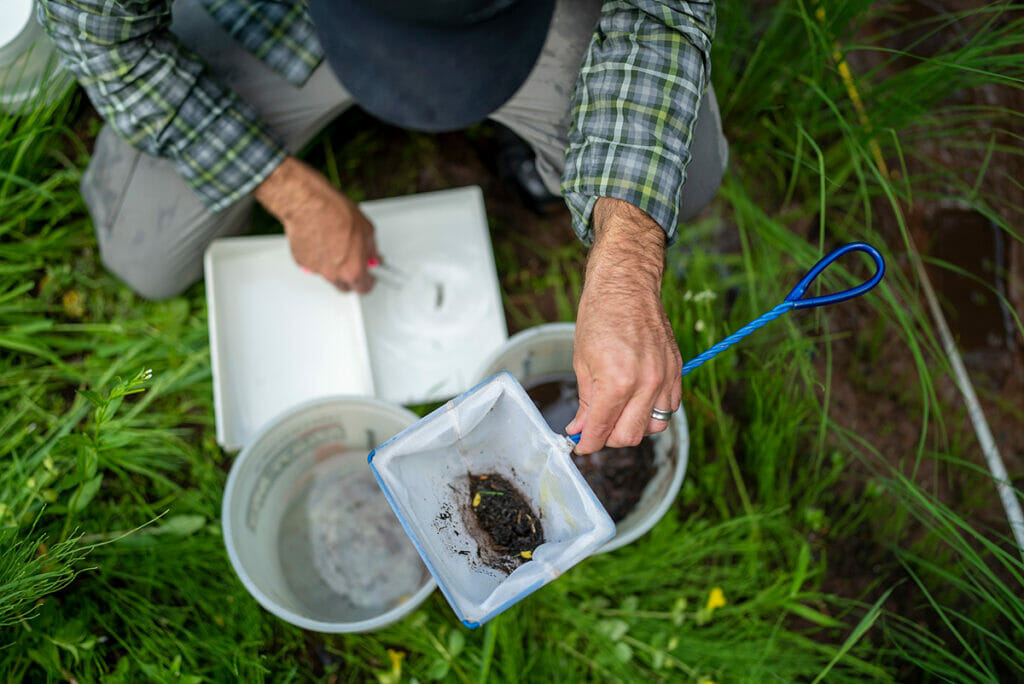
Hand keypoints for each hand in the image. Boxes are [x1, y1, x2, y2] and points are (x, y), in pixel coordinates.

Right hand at [254, 156, 379, 292]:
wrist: (309, 204)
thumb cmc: (335, 213)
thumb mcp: (366, 230)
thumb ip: (371, 250)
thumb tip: (374, 258)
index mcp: (353, 270)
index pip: (364, 288)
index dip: (369, 281)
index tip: (370, 276)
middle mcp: (334, 275)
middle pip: (344, 286)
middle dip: (351, 277)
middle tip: (353, 261)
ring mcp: (316, 270)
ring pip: (328, 274)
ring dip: (333, 265)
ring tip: (334, 242)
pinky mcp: (301, 262)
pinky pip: (314, 265)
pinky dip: (318, 257)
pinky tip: (321, 240)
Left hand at [566, 197, 681, 453]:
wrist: (626, 284)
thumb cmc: (600, 316)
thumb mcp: (581, 361)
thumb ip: (585, 401)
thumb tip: (580, 429)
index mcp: (617, 382)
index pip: (602, 430)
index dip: (587, 444)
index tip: (579, 446)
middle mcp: (645, 383)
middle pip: (629, 436)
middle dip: (608, 439)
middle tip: (594, 428)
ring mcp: (664, 378)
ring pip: (653, 427)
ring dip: (632, 427)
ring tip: (616, 414)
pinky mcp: (676, 370)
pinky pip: (669, 408)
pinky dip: (652, 412)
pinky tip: (636, 401)